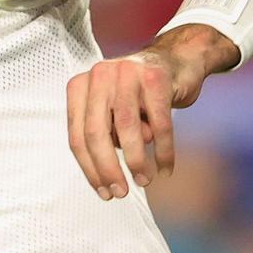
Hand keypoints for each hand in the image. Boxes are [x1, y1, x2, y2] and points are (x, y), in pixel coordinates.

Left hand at [65, 24, 237, 200]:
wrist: (175, 59)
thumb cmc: (137, 93)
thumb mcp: (111, 110)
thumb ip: (104, 135)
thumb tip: (105, 175)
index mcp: (80, 85)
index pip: (77, 135)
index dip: (89, 168)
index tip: (103, 191)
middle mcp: (99, 76)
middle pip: (96, 133)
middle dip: (108, 169)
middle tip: (121, 193)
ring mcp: (126, 73)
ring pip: (127, 129)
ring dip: (136, 162)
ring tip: (144, 180)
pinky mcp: (156, 78)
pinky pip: (160, 124)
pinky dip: (164, 151)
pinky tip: (165, 168)